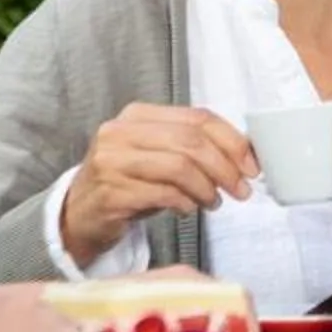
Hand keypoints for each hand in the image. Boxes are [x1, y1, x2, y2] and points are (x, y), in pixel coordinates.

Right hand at [61, 104, 259, 267]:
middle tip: (241, 190)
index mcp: (138, 115)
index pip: (197, 117)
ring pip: (179, 167)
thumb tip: (244, 157)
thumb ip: (192, 148)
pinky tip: (188, 209)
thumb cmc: (128, 184)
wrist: (80, 215)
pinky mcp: (110, 192)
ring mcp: (112, 161)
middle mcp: (121, 132)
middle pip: (190, 141)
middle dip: (224, 167)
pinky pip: (162, 194)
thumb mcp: (158, 157)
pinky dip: (185, 203)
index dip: (232, 140)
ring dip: (206, 188)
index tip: (252, 165)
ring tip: (213, 202)